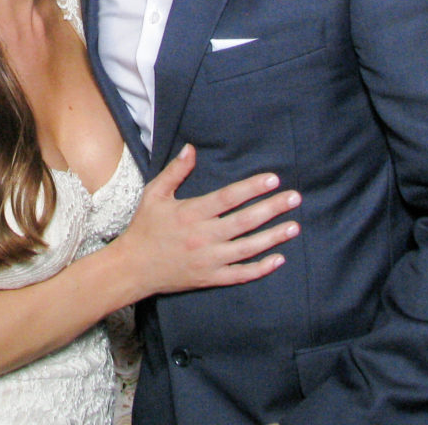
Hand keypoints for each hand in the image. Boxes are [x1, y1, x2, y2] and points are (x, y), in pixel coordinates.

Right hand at [113, 143, 300, 298]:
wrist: (132, 268)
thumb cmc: (145, 227)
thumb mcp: (154, 194)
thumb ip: (175, 172)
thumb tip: (190, 148)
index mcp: (190, 213)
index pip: (227, 198)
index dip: (251, 188)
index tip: (273, 179)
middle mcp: (203, 236)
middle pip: (244, 221)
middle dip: (272, 208)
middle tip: (295, 198)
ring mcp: (209, 260)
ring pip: (248, 248)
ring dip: (273, 237)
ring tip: (295, 226)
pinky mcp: (211, 278)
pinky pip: (241, 274)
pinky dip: (261, 268)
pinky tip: (279, 259)